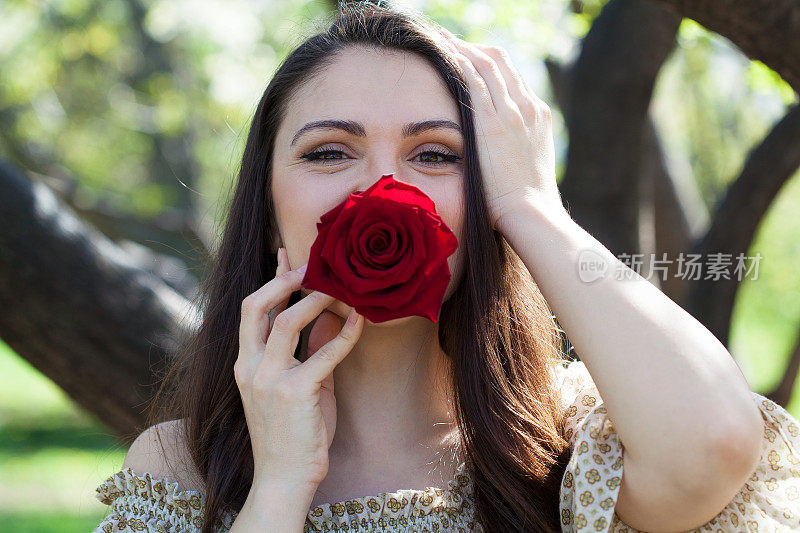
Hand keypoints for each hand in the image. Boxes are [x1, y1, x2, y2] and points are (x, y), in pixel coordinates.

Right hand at [234, 247, 364, 487]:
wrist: (284, 476)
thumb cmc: (292, 431)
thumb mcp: (294, 384)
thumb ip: (304, 350)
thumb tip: (324, 316)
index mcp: (245, 363)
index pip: (252, 311)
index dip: (270, 280)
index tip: (285, 254)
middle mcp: (250, 367)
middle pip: (257, 306)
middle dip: (284, 280)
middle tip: (313, 266)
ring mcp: (269, 379)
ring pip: (288, 322)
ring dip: (316, 299)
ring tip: (339, 287)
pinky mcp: (295, 392)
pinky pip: (325, 353)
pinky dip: (346, 334)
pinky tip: (362, 321)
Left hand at [439, 28, 567, 229]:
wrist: (532, 212)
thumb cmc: (527, 201)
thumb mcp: (529, 166)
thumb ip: (517, 150)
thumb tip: (502, 154)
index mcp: (538, 116)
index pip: (512, 76)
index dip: (488, 61)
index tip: (469, 57)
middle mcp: (528, 107)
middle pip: (500, 61)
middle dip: (473, 48)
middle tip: (450, 41)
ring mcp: (512, 113)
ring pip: (486, 65)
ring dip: (462, 49)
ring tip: (441, 40)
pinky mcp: (492, 123)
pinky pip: (475, 82)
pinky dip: (461, 64)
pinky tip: (446, 55)